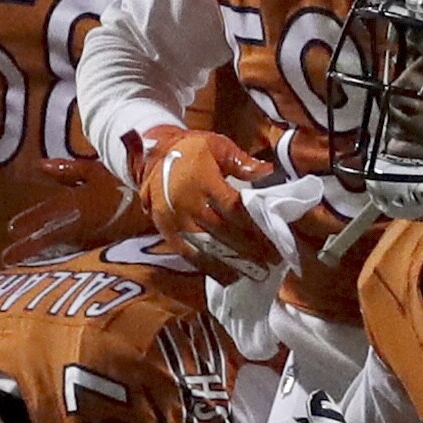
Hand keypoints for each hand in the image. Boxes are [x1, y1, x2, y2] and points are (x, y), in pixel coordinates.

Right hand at [135, 126, 285, 281]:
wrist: (151, 156)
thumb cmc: (191, 150)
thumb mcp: (217, 146)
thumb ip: (241, 162)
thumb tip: (267, 172)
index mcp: (203, 180)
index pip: (232, 208)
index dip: (253, 226)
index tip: (271, 239)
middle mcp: (188, 202)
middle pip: (222, 230)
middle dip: (248, 248)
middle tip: (269, 261)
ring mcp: (175, 219)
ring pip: (206, 246)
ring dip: (231, 262)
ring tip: (253, 273)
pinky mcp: (165, 230)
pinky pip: (188, 254)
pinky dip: (208, 267)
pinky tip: (226, 276)